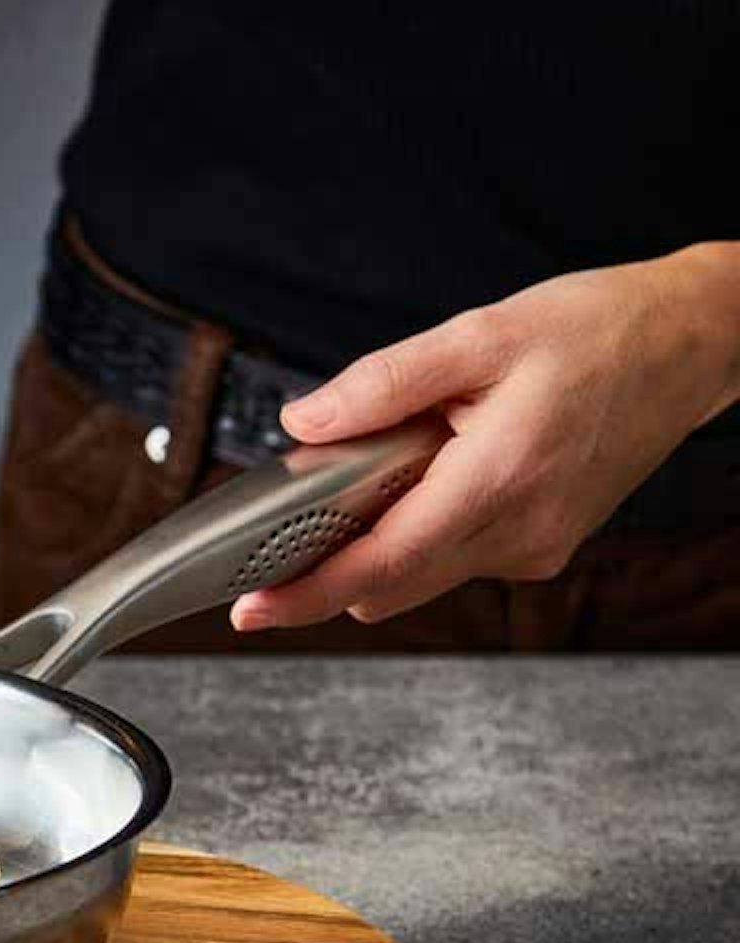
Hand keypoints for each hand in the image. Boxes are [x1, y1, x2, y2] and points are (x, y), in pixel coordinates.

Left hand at [233, 246, 739, 629]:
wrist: (692, 345)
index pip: (381, 566)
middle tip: (296, 512)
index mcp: (498, 480)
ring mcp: (535, 548)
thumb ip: (383, 384)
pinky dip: (422, 530)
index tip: (251, 610)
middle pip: (389, 585)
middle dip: (328, 564)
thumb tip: (305, 422)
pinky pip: (454, 557)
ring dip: (380, 540)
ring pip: (420, 574)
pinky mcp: (541, 547)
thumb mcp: (479, 334)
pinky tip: (437, 472)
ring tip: (396, 462)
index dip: (306, 595)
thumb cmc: (597, 331)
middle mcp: (520, 533)